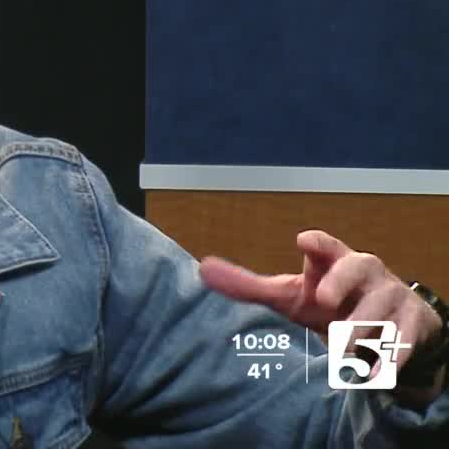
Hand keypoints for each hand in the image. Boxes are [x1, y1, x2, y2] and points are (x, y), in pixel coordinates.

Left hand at [199, 230, 442, 375]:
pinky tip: (373, 374)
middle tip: (323, 301)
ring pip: (381, 308)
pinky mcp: (414, 325)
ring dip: (361, 328)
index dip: (317, 243)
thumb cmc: (328, 305)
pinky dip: (390, 359)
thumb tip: (202, 269)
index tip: (303, 241)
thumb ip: (249, 286)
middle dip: (341, 281)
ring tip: (343, 347)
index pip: (327, 245)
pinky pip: (404, 342)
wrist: (387, 325)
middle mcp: (366, 273)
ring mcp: (393, 297)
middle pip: (359, 266)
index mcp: (333, 262)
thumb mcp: (290, 296)